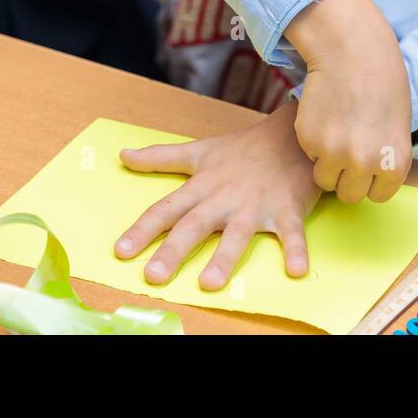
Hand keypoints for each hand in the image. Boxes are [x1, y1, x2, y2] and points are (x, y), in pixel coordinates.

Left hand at [114, 100, 319, 289]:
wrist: (293, 133)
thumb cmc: (245, 148)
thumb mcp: (200, 150)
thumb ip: (161, 157)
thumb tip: (123, 156)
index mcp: (203, 185)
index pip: (167, 209)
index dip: (143, 230)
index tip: (122, 251)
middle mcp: (225, 197)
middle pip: (195, 225)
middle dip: (174, 250)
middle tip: (154, 276)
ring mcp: (256, 204)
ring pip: (238, 233)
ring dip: (224, 257)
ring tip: (210, 283)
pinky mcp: (287, 208)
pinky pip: (291, 232)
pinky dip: (296, 250)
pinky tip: (296, 271)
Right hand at [285, 0, 413, 203]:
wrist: (352, 51)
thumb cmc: (382, 81)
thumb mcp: (398, 125)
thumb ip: (386, 156)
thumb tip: (372, 178)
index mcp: (395, 162)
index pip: (378, 196)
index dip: (371, 179)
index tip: (368, 164)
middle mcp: (366, 163)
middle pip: (350, 195)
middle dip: (347, 177)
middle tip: (348, 150)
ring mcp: (335, 153)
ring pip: (325, 180)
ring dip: (328, 163)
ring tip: (336, 133)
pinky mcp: (309, 140)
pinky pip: (310, 156)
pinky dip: (314, 142)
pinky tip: (326, 116)